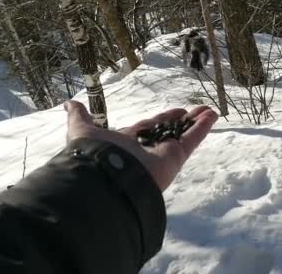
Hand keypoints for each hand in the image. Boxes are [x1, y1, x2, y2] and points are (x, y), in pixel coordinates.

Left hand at [65, 101, 217, 190]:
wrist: (105, 177)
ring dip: (196, 122)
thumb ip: (79, 117)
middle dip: (182, 120)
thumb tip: (68, 103)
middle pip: (169, 130)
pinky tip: (213, 115)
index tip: (173, 112)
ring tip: (209, 110)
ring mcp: (163, 153)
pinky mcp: (175, 157)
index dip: (160, 119)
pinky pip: (192, 140)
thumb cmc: (93, 152)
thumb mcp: (82, 130)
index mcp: (127, 143)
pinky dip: (203, 128)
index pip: (147, 128)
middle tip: (193, 110)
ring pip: (183, 134)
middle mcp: (146, 149)